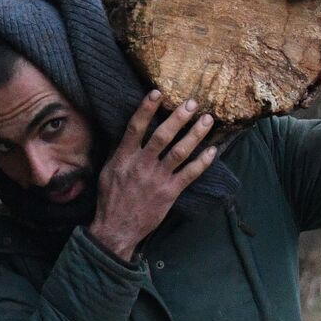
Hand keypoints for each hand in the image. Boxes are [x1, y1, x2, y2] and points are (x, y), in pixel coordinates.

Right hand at [88, 92, 216, 260]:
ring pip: (180, 151)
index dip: (146, 108)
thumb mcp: (107, 171)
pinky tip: (213, 151)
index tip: (158, 92)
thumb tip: (129, 133)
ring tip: (207, 120)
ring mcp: (157, 179)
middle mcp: (141, 165)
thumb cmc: (110, 199)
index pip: (135, 127)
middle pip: (163, 136)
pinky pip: (190, 174)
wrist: (115, 228)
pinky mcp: (169, 192)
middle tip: (192, 103)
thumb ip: (120, 152)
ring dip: (195, 134)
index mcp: (123, 158)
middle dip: (179, 117)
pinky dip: (203, 162)